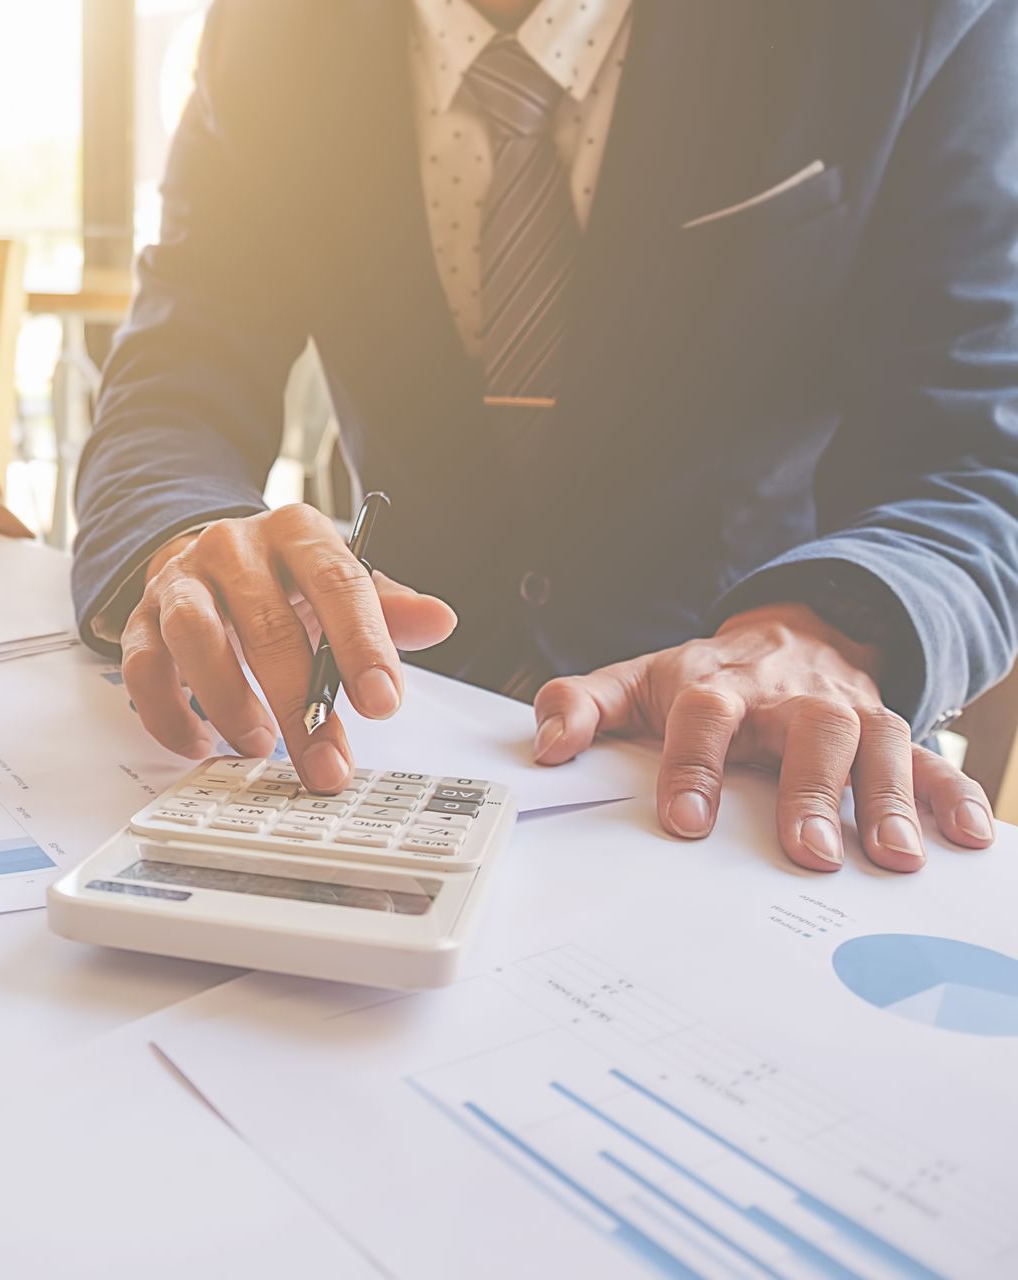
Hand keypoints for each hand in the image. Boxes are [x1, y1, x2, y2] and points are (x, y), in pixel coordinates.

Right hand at [120, 505, 457, 792]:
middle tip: (324, 763)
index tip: (383, 704)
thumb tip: (439, 620)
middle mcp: (235, 548)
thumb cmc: (284, 583)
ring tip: (256, 745)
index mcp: (297, 533)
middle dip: (299, 704)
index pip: (337, 582)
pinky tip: (198, 743)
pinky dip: (168, 713)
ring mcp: (182, 582)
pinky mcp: (142, 618)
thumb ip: (386, 608)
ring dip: (227, 700)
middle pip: (268, 623)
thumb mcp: (340, 586)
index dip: (362, 645)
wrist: (208, 559)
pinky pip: (142, 666)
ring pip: (195, 635)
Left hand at [532, 602, 995, 870]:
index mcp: (719, 686)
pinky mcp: (895, 734)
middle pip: (808, 731)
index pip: (704, 717)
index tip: (686, 821)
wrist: (789, 635)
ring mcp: (850, 714)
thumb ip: (579, 706)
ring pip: (880, 745)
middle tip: (807, 851)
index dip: (694, 766)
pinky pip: (935, 761)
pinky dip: (955, 796)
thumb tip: (545, 745)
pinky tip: (967, 838)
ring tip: (893, 858)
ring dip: (889, 799)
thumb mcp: (634, 681)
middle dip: (808, 789)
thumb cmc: (704, 679)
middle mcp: (790, 698)